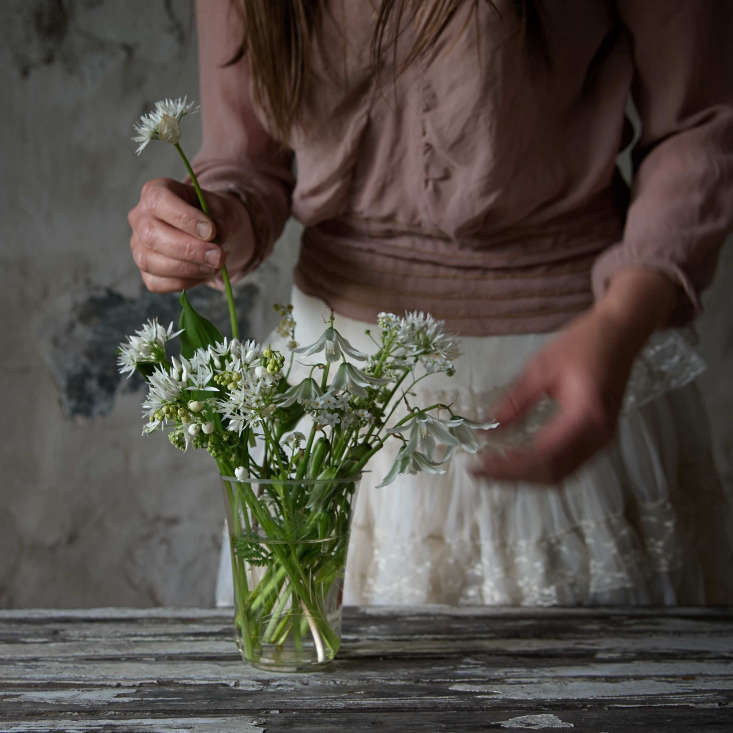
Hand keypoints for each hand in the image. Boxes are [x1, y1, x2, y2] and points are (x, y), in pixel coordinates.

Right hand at [128, 178, 255, 292]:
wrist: (215, 236)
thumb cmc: (215, 217)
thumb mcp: (224, 211)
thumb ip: (220, 222)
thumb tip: (213, 240)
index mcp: (155, 192)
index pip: (159, 201)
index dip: (185, 218)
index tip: (210, 231)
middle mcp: (140, 218)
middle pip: (151, 235)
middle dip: (189, 250)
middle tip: (218, 256)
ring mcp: (139, 246)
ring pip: (150, 262)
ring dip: (187, 269)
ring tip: (215, 266)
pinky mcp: (146, 272)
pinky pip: (157, 283)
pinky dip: (183, 282)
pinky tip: (202, 273)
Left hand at [472, 268, 678, 483]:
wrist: (621, 332)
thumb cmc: (582, 343)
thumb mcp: (541, 368)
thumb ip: (516, 401)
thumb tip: (490, 428)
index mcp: (584, 417)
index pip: (542, 456)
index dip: (509, 466)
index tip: (480, 465)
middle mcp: (598, 436)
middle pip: (552, 473)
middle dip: (514, 476)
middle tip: (482, 470)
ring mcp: (603, 440)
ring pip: (562, 473)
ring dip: (528, 475)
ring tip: (497, 468)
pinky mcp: (601, 437)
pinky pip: (570, 464)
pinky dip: (542, 467)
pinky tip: (520, 459)